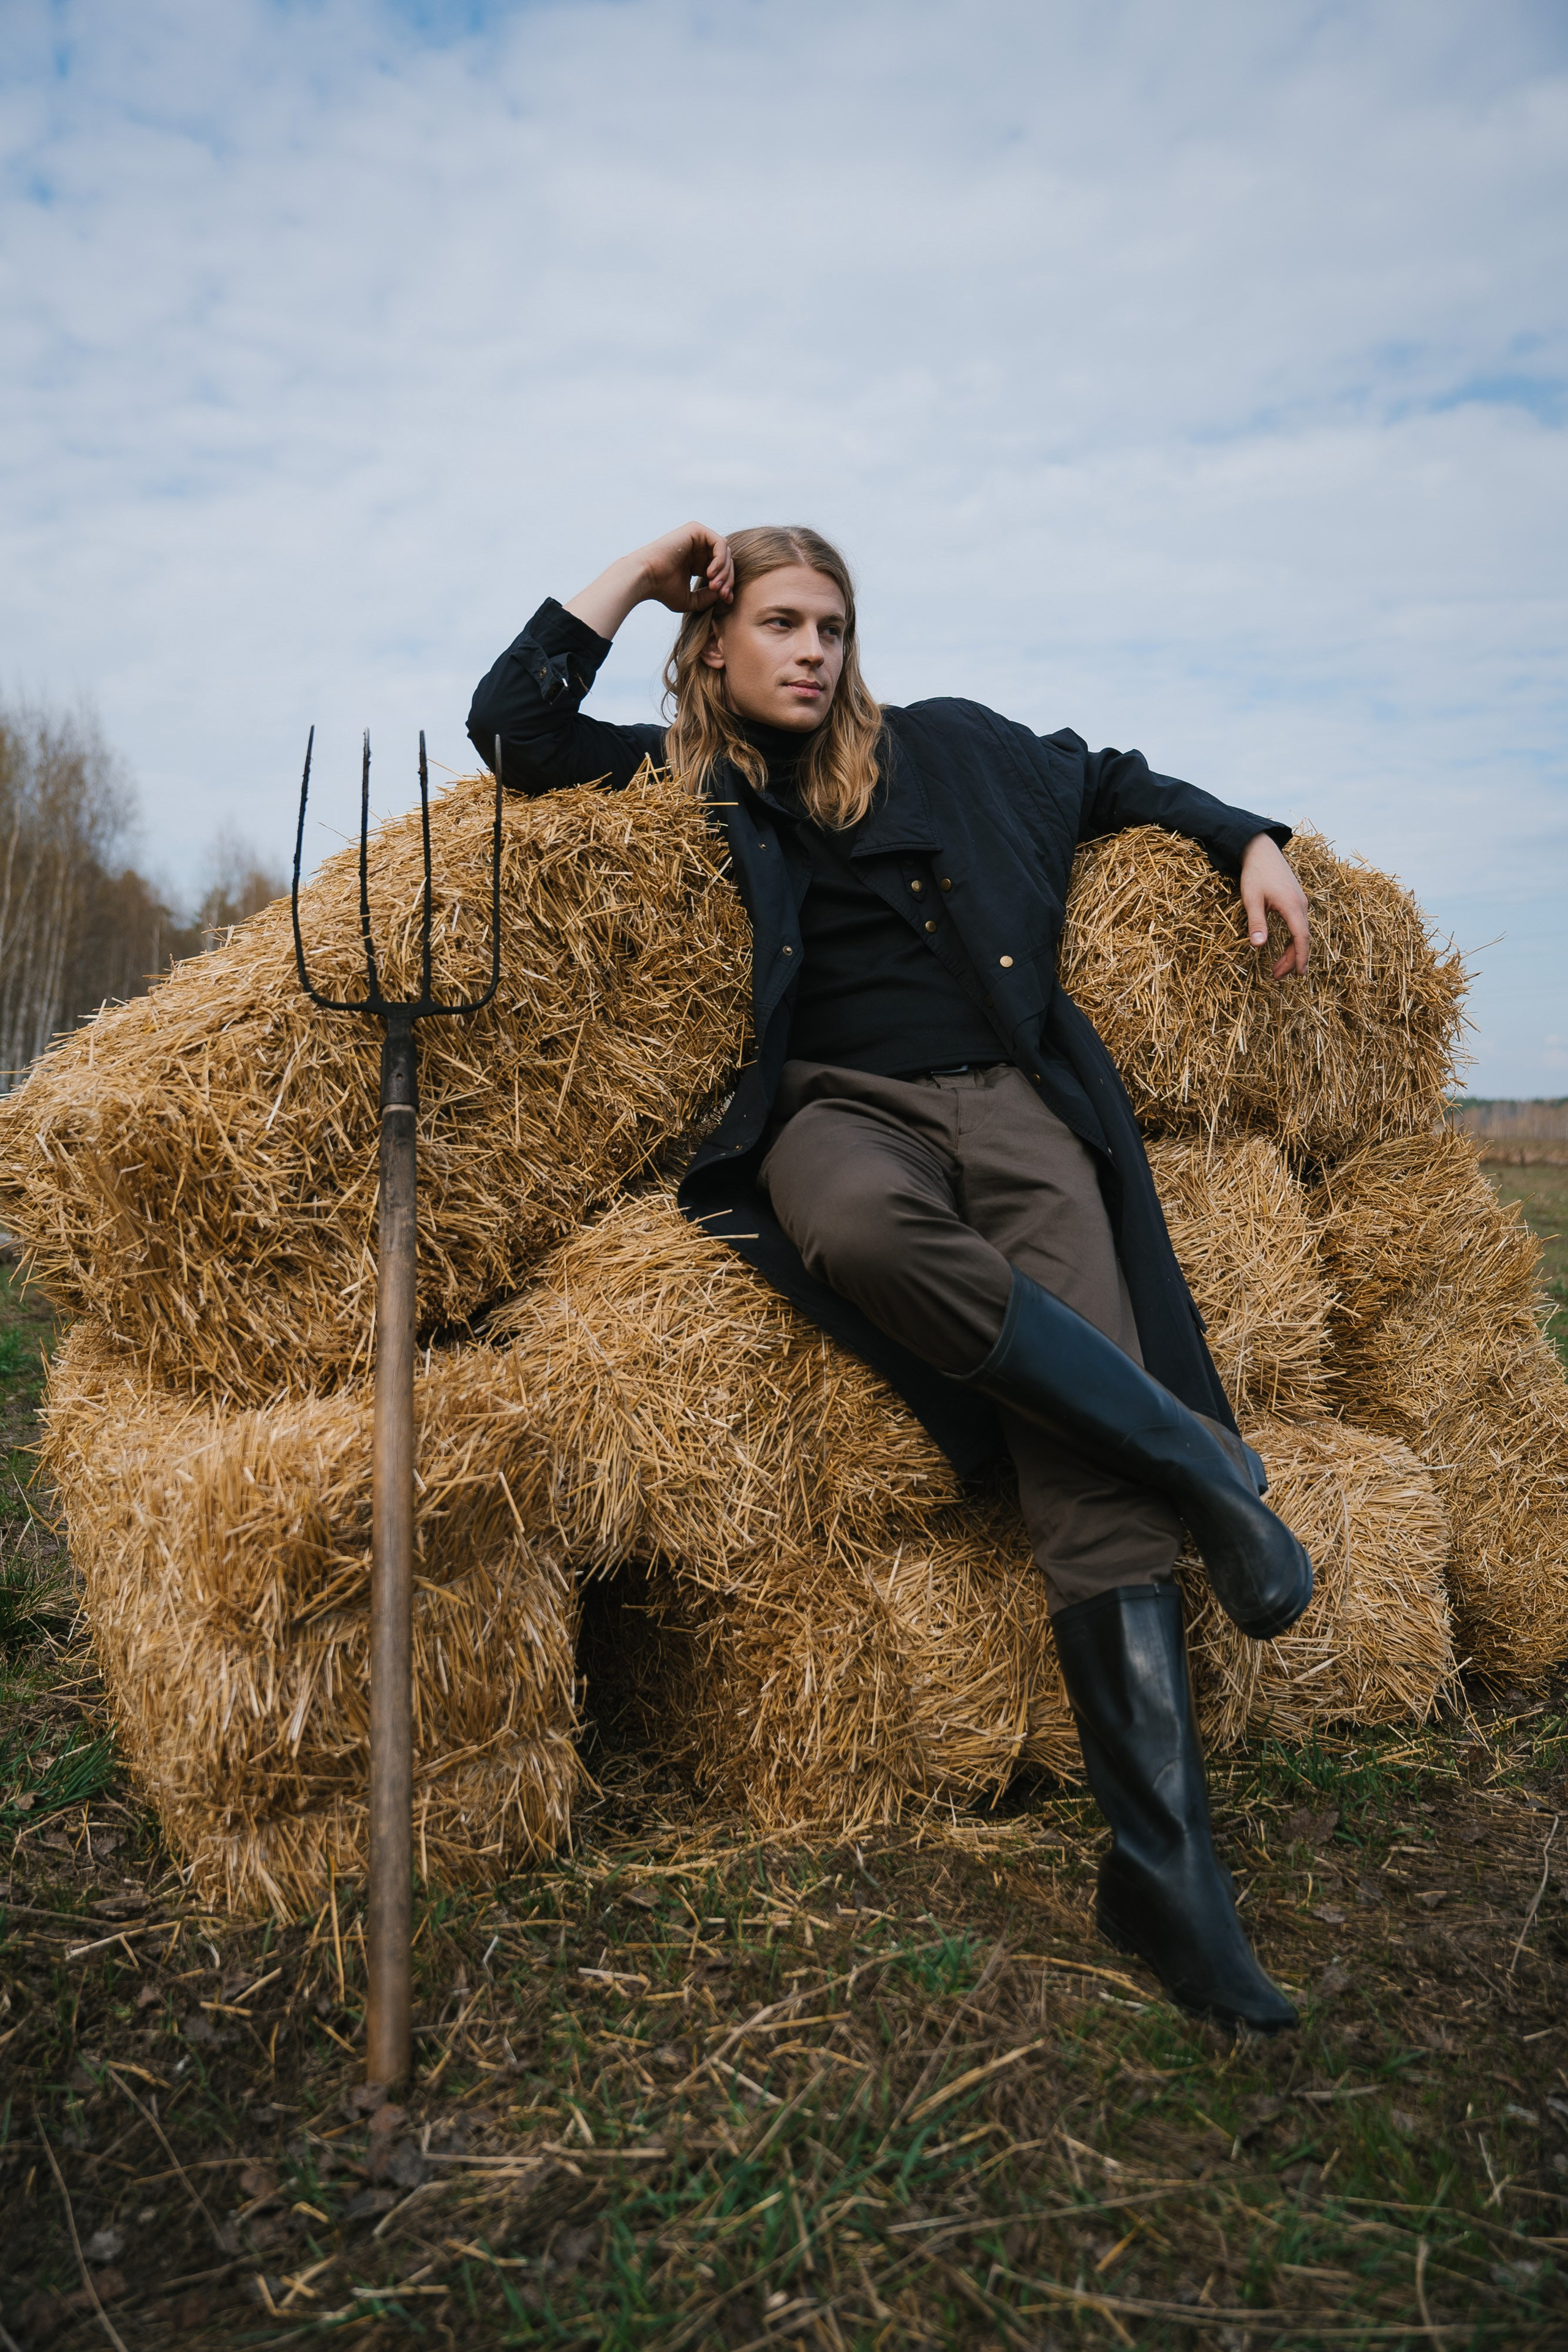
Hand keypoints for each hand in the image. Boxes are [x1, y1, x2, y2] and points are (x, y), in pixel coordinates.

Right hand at [564, 524, 732, 639]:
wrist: (645, 578)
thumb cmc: (662, 590)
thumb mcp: (691, 600)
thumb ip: (709, 598)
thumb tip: (724, 593)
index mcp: (696, 562)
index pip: (721, 570)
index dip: (727, 585)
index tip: (727, 600)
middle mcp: (697, 547)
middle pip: (726, 561)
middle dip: (728, 579)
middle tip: (722, 594)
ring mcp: (696, 537)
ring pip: (725, 552)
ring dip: (724, 571)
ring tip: (714, 586)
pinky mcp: (695, 530)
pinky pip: (720, 544)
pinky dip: (720, 560)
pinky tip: (710, 574)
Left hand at [1239, 833, 1309, 977]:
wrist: (1262, 850)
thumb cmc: (1255, 874)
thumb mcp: (1252, 899)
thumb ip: (1256, 922)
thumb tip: (1259, 946)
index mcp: (1292, 906)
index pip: (1301, 937)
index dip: (1300, 957)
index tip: (1299, 974)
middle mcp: (1301, 905)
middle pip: (1302, 938)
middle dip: (1292, 959)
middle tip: (1277, 976)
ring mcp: (1300, 902)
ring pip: (1300, 932)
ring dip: (1291, 951)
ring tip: (1278, 968)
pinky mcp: (1296, 900)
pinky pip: (1298, 924)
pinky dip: (1292, 939)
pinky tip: (1283, 947)